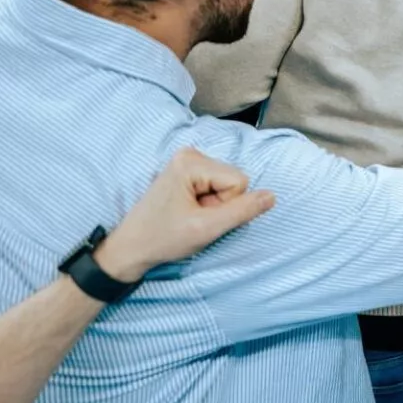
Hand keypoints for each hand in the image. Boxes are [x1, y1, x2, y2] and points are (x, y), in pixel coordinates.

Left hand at [95, 149, 275, 283]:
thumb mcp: (206, 229)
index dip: (226, 206)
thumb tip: (272, 196)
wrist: (130, 248)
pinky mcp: (187, 171)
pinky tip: (187, 211)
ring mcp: (187, 161)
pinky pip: (217, 186)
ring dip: (214, 206)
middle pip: (234, 180)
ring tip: (188, 216)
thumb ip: (242, 211)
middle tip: (193, 219)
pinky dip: (207, 203)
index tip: (199, 217)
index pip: (239, 181)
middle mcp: (190, 154)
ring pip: (227, 185)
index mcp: (191, 161)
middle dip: (220, 205)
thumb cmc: (163, 239)